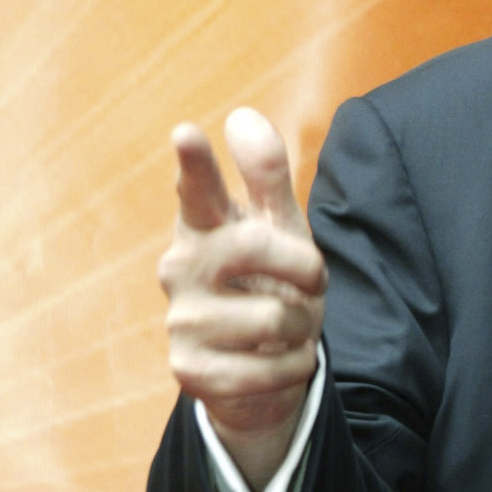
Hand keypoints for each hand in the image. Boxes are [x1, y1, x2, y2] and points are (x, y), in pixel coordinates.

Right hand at [159, 109, 326, 491]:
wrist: (260, 374)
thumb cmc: (271, 288)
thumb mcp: (280, 233)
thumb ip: (267, 179)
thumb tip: (243, 116)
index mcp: (202, 228)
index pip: (197, 191)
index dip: (196, 165)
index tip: (186, 134)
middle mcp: (179, 269)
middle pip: (254, 244)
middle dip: (305, 268)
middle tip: (311, 284)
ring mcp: (181, 322)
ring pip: (274, 317)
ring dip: (301, 328)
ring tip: (284, 332)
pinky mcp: (191, 372)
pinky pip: (272, 368)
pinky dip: (293, 368)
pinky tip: (274, 365)